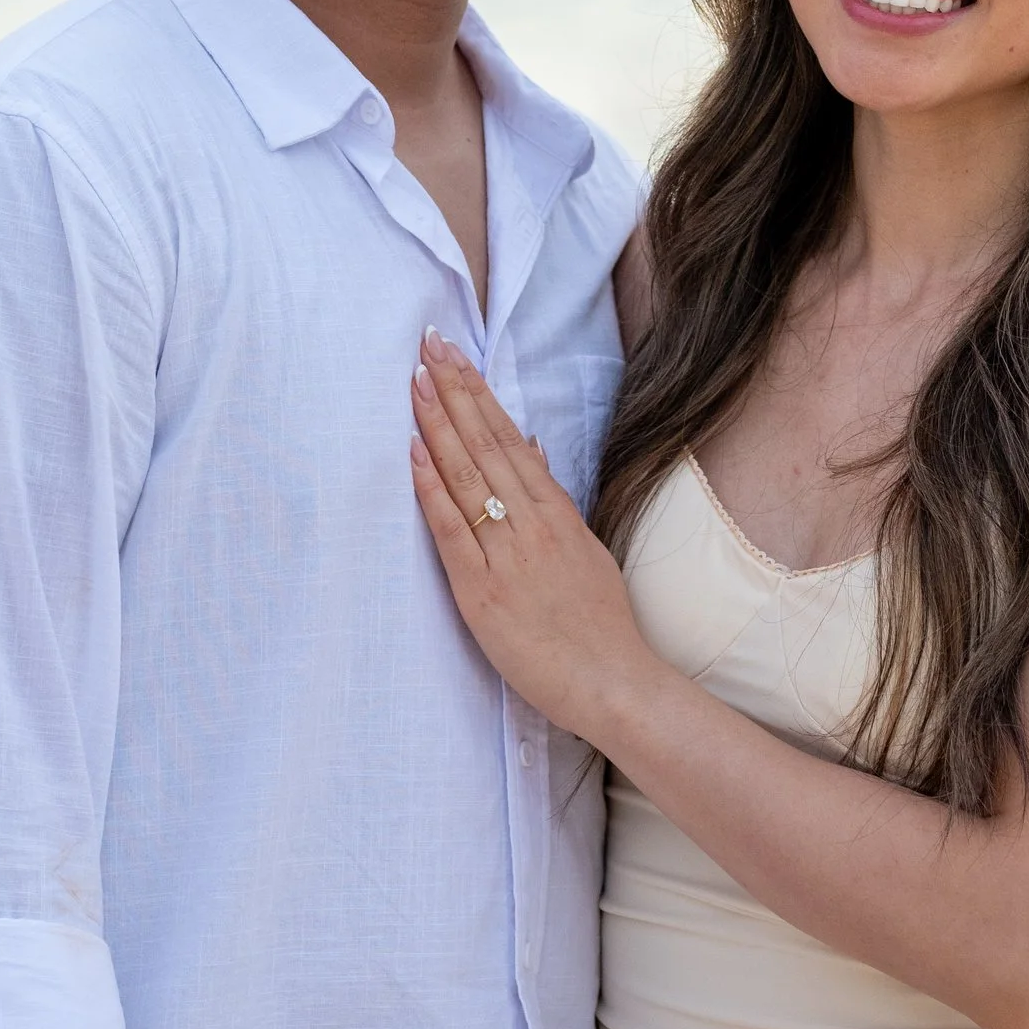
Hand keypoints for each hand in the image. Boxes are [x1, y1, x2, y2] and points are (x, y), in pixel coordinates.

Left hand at [410, 330, 661, 744]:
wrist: (615, 683)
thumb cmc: (599, 627)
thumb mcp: (584, 550)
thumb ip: (552, 501)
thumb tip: (527, 448)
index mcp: (558, 514)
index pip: (511, 440)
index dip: (479, 395)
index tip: (454, 358)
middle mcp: (533, 525)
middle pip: (486, 444)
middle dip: (454, 391)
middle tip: (427, 345)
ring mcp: (509, 555)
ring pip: (467, 476)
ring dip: (438, 424)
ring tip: (416, 380)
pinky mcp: (484, 591)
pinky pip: (451, 530)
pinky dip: (430, 488)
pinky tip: (413, 451)